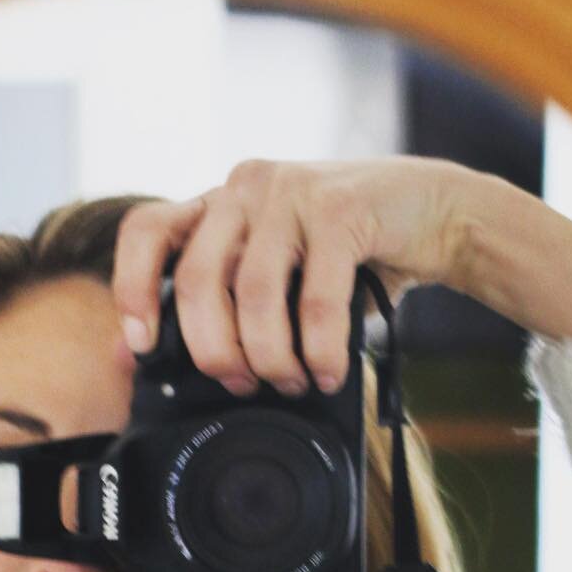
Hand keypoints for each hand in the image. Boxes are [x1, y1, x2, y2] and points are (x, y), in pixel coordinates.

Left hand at [110, 158, 571, 387]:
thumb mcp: (280, 275)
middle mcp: (245, 186)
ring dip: (270, 356)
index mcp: (220, 202)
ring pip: (254, 292)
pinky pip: (315, 297)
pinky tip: (329, 372)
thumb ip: (225, 304)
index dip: (131, 289)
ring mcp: (292, 191)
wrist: (440, 214)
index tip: (141, 346)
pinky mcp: (341, 207)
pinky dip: (319, 349)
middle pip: (197, 278)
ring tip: (292, 383)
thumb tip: (141, 357)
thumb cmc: (352, 254)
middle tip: (240, 384)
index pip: (146, 231)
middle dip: (213, 349)